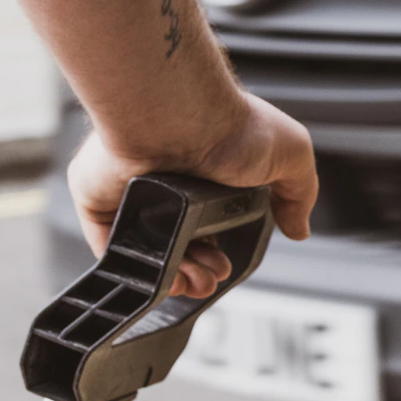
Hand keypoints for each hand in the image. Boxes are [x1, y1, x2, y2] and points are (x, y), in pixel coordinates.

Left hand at [67, 92, 317, 297]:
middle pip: (181, 242)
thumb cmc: (233, 126)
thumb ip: (300, 194)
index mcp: (210, 171)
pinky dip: (137, 269)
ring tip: (194, 282)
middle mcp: (170, 183)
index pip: (212, 223)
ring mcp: (132, 194)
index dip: (223, 250)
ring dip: (174, 275)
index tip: (230, 265)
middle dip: (202, 269)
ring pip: (149, 250)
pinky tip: (164, 278)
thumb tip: (299, 229)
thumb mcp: (293, 155)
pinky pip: (113, 247)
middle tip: (213, 276)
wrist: (181, 119)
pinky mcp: (100, 202)